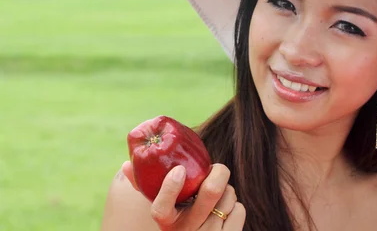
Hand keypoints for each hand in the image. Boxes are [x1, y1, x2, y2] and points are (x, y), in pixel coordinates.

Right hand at [122, 161, 245, 230]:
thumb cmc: (179, 221)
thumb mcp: (162, 209)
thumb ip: (145, 187)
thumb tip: (126, 165)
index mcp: (166, 222)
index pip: (161, 207)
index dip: (169, 188)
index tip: (178, 170)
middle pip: (210, 192)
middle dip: (218, 173)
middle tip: (216, 170)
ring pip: (228, 198)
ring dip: (227, 191)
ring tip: (218, 195)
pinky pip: (239, 210)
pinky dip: (235, 206)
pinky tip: (226, 211)